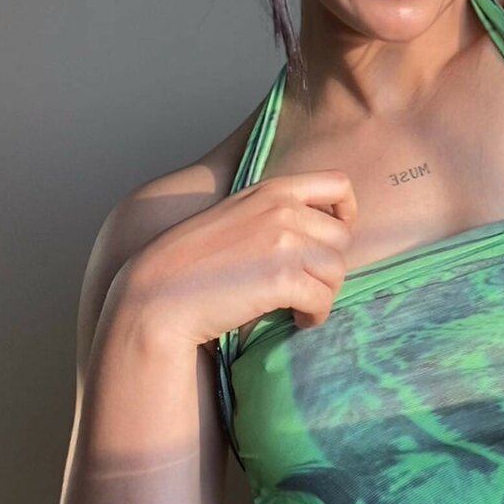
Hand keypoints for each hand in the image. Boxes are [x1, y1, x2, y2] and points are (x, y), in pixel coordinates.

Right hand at [124, 171, 356, 345]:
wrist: (156, 295)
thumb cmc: (193, 263)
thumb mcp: (236, 216)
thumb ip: (275, 214)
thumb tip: (320, 235)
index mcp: (272, 190)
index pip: (339, 183)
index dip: (347, 212)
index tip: (333, 237)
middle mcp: (283, 210)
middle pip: (342, 238)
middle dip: (330, 265)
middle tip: (307, 285)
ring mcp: (284, 243)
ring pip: (337, 271)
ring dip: (324, 294)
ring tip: (300, 306)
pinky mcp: (282, 280)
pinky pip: (323, 300)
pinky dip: (314, 315)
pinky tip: (296, 320)